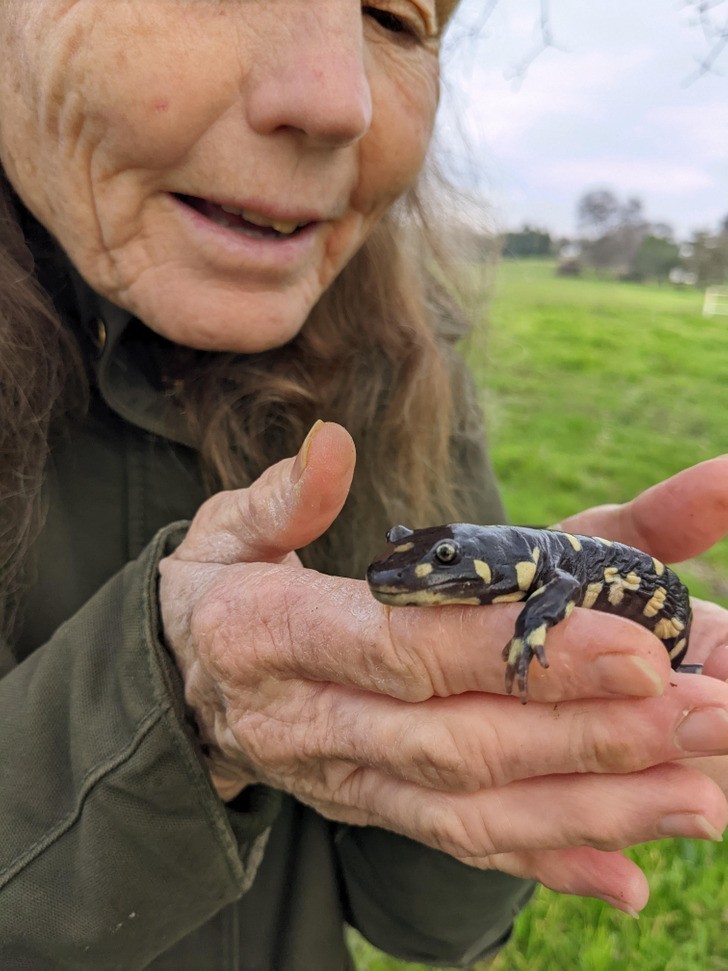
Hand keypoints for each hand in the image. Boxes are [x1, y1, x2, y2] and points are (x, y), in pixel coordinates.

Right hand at [159, 432, 727, 916]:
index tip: (634, 647)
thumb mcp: (228, 530)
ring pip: (473, 810)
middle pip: (458, 741)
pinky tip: (629, 875)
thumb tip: (334, 446)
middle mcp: (313, 724)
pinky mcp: (372, 812)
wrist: (179, 691)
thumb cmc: (221, 592)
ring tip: (698, 799)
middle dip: (584, 734)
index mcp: (275, 638)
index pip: (404, 650)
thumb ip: (285, 497)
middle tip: (702, 716)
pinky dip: (545, 863)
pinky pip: (460, 849)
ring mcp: (346, 781)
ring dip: (591, 808)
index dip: (515, 653)